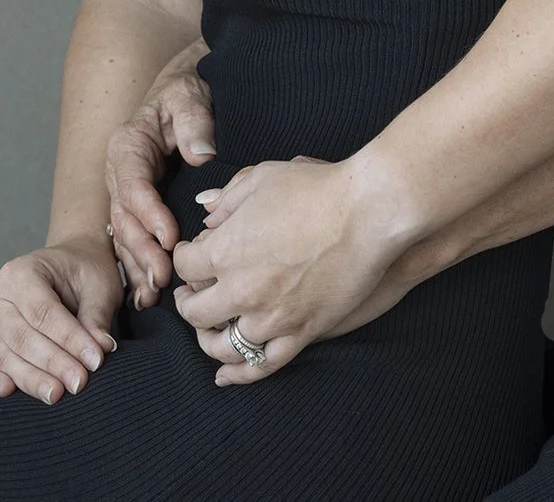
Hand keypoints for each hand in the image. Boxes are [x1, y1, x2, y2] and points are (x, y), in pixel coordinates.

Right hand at [0, 236, 120, 404]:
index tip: (94, 360)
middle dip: (53, 363)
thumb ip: (96, 317)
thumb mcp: (99, 286)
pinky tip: (9, 391)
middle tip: (79, 382)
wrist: (70, 265)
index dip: (69, 339)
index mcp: (21, 272)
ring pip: (8, 356)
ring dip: (33, 378)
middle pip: (22, 337)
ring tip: (57, 393)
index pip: (43, 312)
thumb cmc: (84, 271)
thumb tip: (100, 349)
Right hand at [105, 39, 215, 310]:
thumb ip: (194, 122)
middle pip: (124, 218)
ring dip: (137, 266)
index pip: (133, 186)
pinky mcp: (134, 208)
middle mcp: (119, 173)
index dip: (150, 215)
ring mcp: (123, 193)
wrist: (180, 95)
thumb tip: (201, 155)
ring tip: (153, 295)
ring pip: (123, 236)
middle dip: (143, 250)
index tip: (171, 238)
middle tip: (164, 278)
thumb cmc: (185, 95)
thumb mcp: (189, 97)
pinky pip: (130, 241)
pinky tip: (146, 294)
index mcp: (127, 146)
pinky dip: (137, 266)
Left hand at [169, 155, 417, 384]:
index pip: (184, 265)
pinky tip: (226, 375)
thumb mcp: (264, 177)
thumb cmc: (317, 188)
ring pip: (223, 346)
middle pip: (195, 312)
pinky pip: (263, 364)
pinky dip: (240, 374)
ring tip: (209, 330)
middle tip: (191, 294)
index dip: (185, 257)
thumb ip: (229, 198)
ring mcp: (271, 317)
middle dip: (187, 302)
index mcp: (224, 251)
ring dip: (208, 340)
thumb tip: (210, 215)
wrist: (368, 213)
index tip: (192, 252)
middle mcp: (240, 290)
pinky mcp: (302, 332)